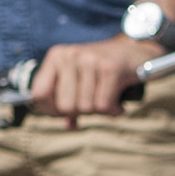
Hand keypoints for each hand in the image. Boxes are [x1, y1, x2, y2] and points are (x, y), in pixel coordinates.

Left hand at [31, 37, 146, 119]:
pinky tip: (118, 103)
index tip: (66, 112)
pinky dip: (113, 110)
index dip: (51, 110)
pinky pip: (103, 105)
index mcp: (57, 56)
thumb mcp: (80, 78)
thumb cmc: (104, 68)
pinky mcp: (111, 68)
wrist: (136, 49)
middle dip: (80, 112)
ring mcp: (90, 60)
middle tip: (94, 103)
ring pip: (85, 107)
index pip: (38, 93)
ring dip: (100, 111)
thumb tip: (68, 126)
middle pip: (64, 106)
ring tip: (108, 98)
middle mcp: (70, 55)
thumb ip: (69, 100)